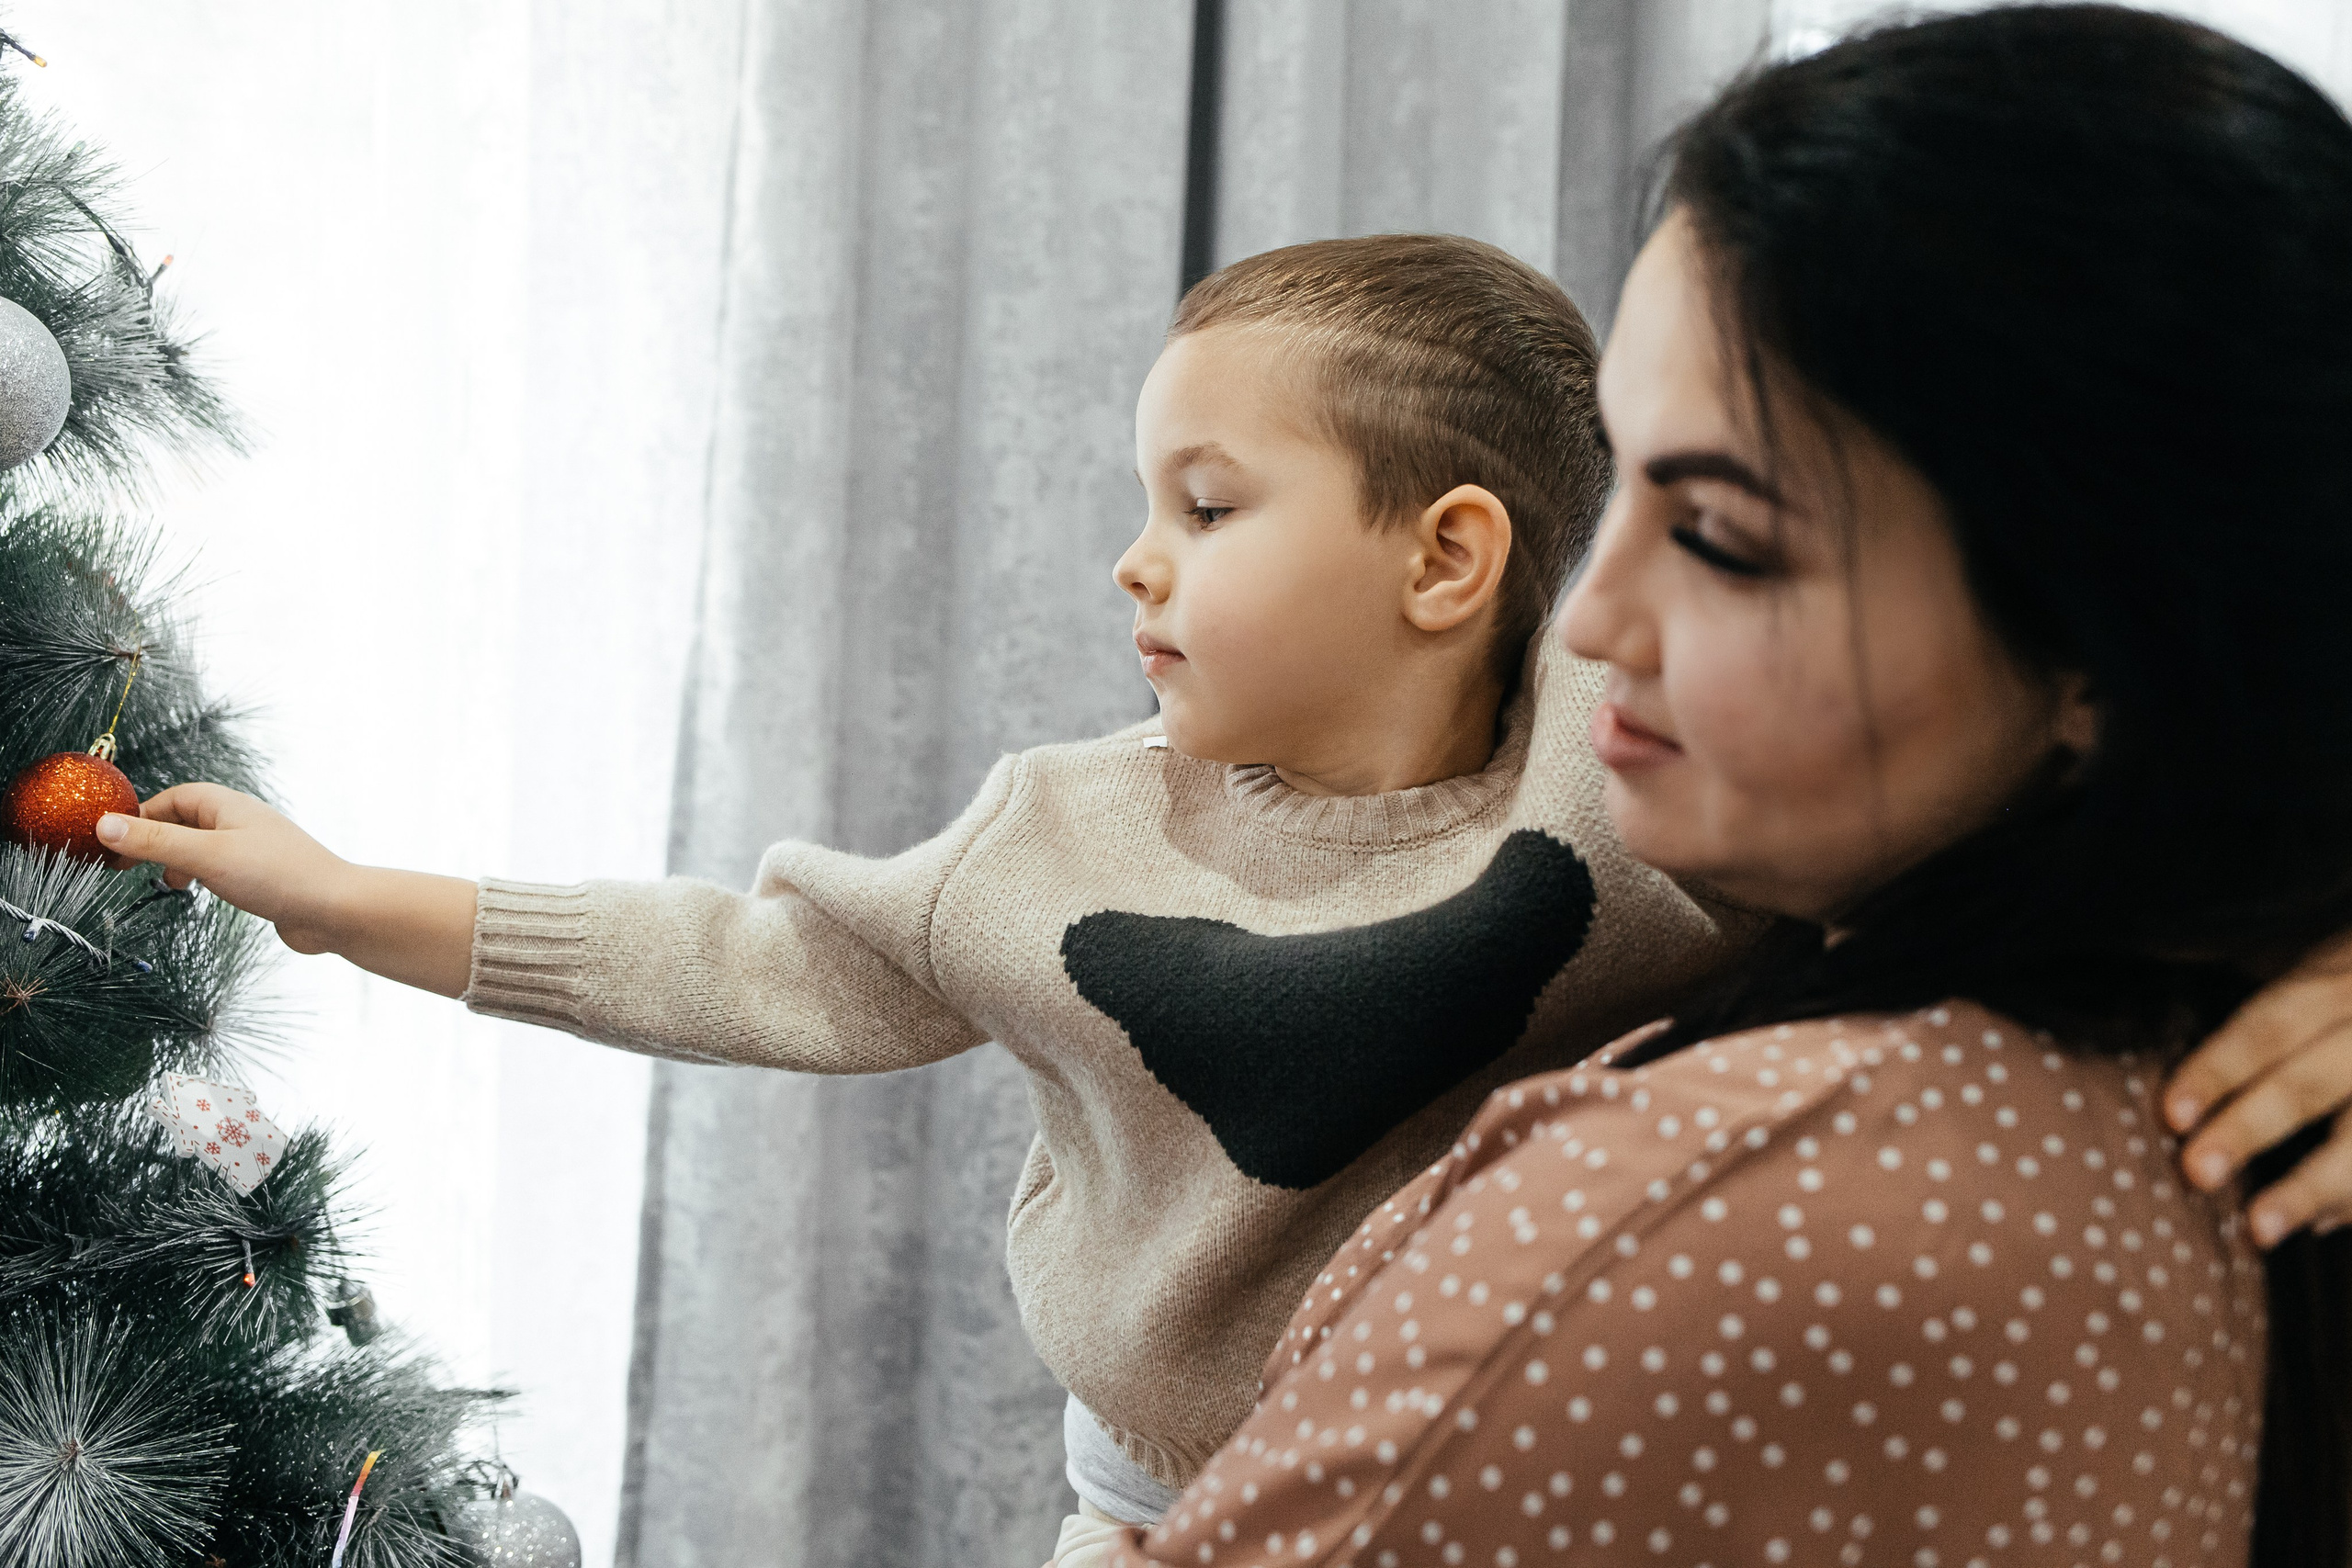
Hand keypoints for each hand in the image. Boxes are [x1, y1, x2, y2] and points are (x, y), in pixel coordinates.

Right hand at [98, 783, 356, 953]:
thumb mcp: (206, 856)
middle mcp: (240, 822)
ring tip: (166, 881)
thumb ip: (156, 842)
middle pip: (184, 822)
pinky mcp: (260, 876)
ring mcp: (252, 849)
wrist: (335, 910)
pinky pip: (218, 868)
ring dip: (176, 860)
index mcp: (228, 806)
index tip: (111, 840)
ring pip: (200, 847)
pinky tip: (196, 892)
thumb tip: (104, 825)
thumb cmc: (279, 875)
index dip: (140, 816)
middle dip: (153, 840)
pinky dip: (199, 876)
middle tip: (123, 866)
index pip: (173, 798)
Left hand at [2165, 929, 2351, 1246]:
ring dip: (2314, 1188)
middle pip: (2308, 1082)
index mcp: (2330, 984)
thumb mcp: (2302, 967)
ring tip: (2261, 1231)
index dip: (2218, 1070)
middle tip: (2196, 1174)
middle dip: (2250, 1128)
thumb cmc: (2344, 988)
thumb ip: (2244, 992)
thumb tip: (2160, 1026)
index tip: (2171, 1116)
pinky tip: (2320, 1224)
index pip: (2267, 1028)